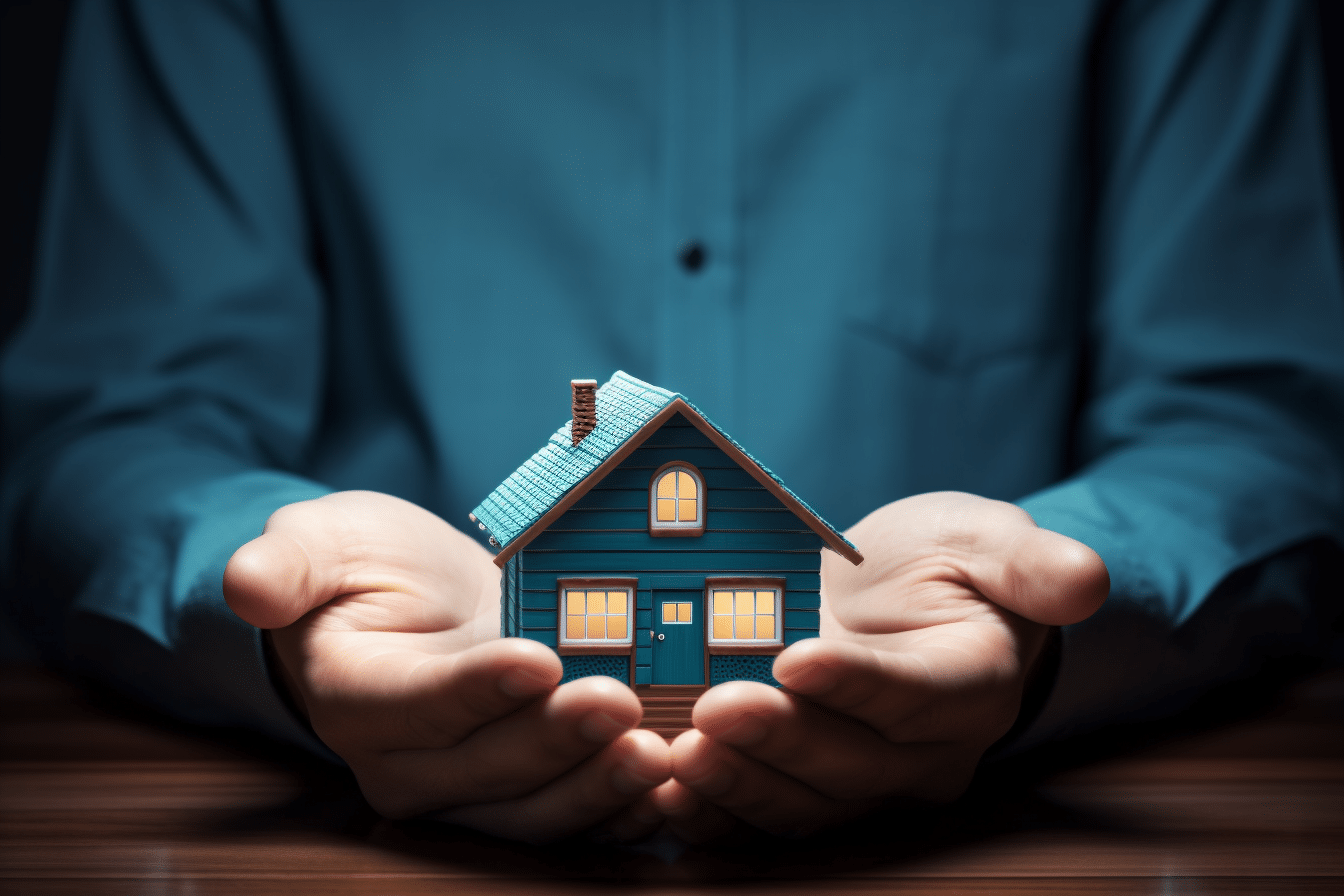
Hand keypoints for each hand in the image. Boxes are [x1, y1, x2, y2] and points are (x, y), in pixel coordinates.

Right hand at [223, 490, 669, 842]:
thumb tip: (247, 583)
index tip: (537, 657)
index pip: (417, 703)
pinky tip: (672, 782)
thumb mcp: (319, 543)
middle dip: (555, 737)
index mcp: (357, 696)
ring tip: (657, 752)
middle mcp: (407, 762)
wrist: (411, 608)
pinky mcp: (521, 792)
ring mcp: (467, 788)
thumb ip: (285, 564)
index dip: (475, 688)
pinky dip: (620, 807)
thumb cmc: (364, 569)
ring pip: (531, 811)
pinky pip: (569, 817)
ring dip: (597, 788)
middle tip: (618, 700)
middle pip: (486, 767)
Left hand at [656, 491, 1107, 838]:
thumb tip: (1083, 578)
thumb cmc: (948, 566)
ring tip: (679, 752)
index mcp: (971, 687)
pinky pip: (764, 818)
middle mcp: (922, 753)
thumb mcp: (989, 541)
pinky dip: (716, 813)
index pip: (915, 694)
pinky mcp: (812, 791)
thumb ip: (1032, 564)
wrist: (906, 605)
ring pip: (804, 801)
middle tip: (714, 708)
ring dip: (739, 783)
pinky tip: (665, 793)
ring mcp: (865, 783)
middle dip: (779, 738)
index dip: (857, 682)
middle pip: (850, 761)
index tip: (795, 655)